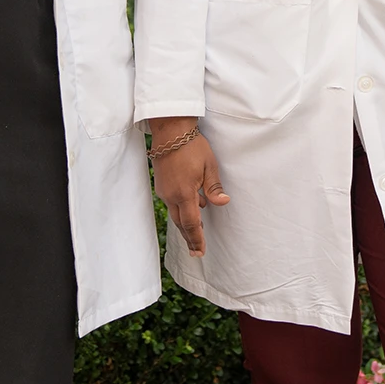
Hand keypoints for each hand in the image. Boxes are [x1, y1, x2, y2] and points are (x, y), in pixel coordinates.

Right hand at [148, 117, 227, 255]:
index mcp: (184, 193)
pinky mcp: (161, 184)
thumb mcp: (209, 166)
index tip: (200, 252)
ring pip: (175, 213)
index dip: (196, 239)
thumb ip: (214, 187)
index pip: (191, 223)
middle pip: (181, 223)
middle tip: (196, 251)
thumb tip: (223, 203)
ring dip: (186, 224)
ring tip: (196, 233)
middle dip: (189, 237)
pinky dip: (181, 210)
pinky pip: (172, 203)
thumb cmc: (192, 147)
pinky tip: (192, 207)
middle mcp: (171, 195)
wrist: (170, 132)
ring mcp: (164, 190)